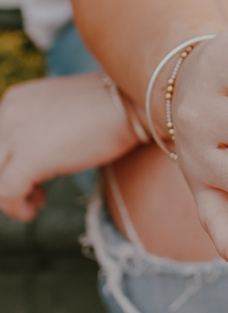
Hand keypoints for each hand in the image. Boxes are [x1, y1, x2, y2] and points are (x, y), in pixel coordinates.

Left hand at [0, 72, 139, 220]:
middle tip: (36, 192)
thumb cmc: (110, 107)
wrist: (130, 102)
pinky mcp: (31, 158)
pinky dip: (16, 209)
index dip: (8, 163)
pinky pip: (6, 193)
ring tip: (36, 202)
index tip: (33, 176)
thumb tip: (38, 156)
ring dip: (10, 197)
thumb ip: (43, 127)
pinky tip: (33, 212)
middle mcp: (8, 113)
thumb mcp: (64, 112)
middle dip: (8, 179)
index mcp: (14, 100)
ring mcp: (16, 134)